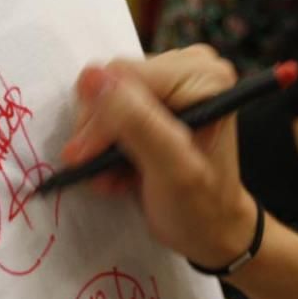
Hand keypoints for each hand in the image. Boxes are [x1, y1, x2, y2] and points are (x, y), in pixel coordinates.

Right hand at [61, 45, 258, 269]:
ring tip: (111, 177)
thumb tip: (92, 77)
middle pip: (112, 84)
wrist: (210, 230)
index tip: (87, 158)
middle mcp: (190, 68)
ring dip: (100, 142)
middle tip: (99, 172)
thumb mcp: (170, 169)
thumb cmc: (200, 207)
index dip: (100, 118)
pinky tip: (118, 171)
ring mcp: (171, 80)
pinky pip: (110, 109)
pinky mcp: (154, 97)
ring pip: (106, 98)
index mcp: (203, 76)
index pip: (123, 77)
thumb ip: (136, 121)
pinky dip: (107, 144)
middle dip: (99, 133)